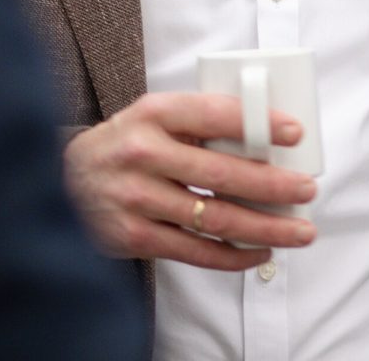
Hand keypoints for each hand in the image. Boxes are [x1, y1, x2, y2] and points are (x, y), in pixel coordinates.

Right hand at [62, 92, 318, 270]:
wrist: (62, 181)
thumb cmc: (123, 146)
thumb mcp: (151, 117)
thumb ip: (197, 123)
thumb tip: (264, 141)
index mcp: (152, 113)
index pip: (213, 114)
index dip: (259, 123)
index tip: (294, 132)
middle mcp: (143, 154)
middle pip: (223, 173)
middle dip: (274, 185)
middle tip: (306, 190)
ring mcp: (137, 198)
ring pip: (216, 218)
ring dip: (266, 227)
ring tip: (299, 230)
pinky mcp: (135, 236)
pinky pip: (197, 251)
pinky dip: (234, 256)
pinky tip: (259, 252)